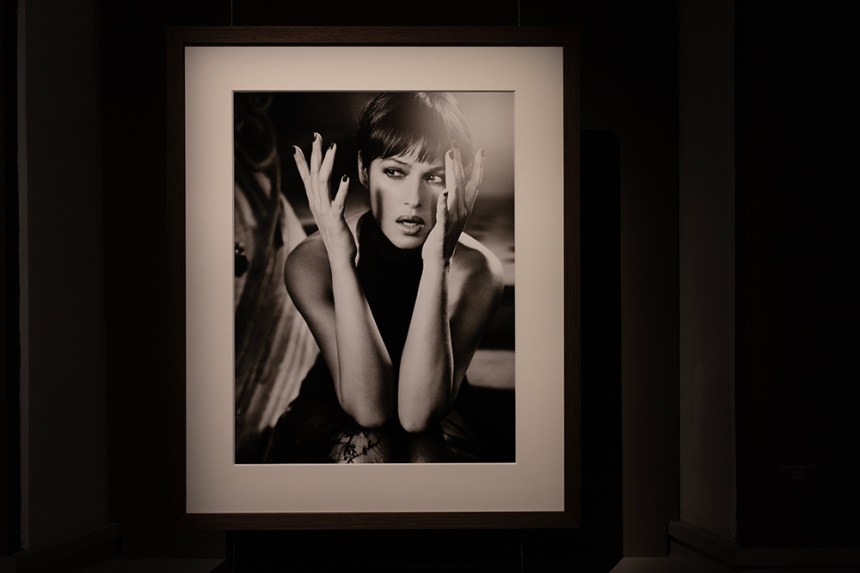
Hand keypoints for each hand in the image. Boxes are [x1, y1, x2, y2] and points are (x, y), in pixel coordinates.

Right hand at [293, 133, 355, 264]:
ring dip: (327, 164)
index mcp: (315, 203)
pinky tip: (345, 178)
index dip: (302, 162)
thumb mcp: (328, 214)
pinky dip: (341, 189)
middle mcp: (317, 204)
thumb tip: (327, 190)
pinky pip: (337, 202)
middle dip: (315, 154)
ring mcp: (324, 211)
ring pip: (323, 183)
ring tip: (332, 148)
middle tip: (317, 137)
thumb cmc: (336, 236)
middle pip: (314, 175)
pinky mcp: (335, 219)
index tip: (298, 147)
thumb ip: (326, 201)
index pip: (306, 179)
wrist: (339, 258)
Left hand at [422, 147, 483, 263]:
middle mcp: (462, 212)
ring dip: (453, 174)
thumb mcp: (450, 216)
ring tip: (450, 158)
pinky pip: (444, 215)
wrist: (440, 260)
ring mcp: (454, 221)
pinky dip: (444, 204)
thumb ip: (453, 202)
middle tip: (458, 147)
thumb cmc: (443, 237)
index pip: (473, 183)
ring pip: (455, 193)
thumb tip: (452, 188)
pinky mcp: (443, 230)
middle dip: (461, 164)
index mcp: (464, 208)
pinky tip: (443, 192)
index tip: (480, 150)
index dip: (477, 167)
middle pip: (464, 184)